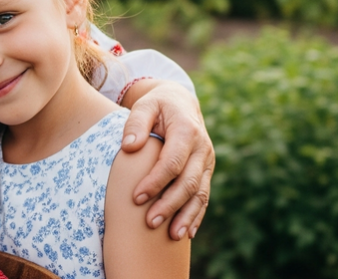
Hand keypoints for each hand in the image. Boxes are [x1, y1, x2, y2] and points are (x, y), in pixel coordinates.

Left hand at [121, 79, 213, 240]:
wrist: (180, 101)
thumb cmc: (156, 105)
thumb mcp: (144, 105)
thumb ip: (136, 123)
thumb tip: (129, 146)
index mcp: (186, 131)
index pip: (172, 162)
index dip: (155, 182)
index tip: (136, 197)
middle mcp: (202, 148)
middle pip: (188, 182)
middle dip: (170, 204)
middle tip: (150, 223)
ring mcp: (207, 161)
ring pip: (200, 194)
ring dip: (186, 216)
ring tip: (172, 236)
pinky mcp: (206, 171)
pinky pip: (204, 196)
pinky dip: (196, 215)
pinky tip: (187, 232)